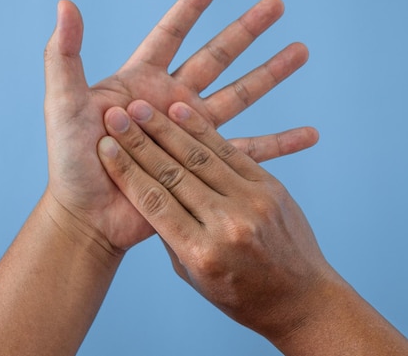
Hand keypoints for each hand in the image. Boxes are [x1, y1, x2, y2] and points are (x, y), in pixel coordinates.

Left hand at [44, 0, 317, 252]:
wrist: (88, 214)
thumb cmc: (70, 161)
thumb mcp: (63, 104)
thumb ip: (64, 56)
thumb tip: (66, 3)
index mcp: (141, 82)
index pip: (171, 34)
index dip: (193, 6)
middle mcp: (171, 102)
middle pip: (217, 57)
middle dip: (246, 30)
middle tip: (277, 5)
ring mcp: (190, 134)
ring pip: (240, 96)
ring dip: (271, 74)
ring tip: (301, 51)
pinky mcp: (204, 167)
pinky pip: (249, 151)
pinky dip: (280, 144)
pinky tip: (309, 134)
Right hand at [96, 100, 331, 339]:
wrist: (303, 300)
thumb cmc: (241, 294)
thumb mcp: (195, 276)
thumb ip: (172, 235)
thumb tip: (151, 193)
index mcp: (202, 253)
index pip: (154, 202)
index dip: (126, 170)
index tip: (105, 147)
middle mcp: (228, 224)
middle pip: (173, 173)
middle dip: (139, 142)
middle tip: (116, 116)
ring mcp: (253, 201)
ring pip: (200, 156)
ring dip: (166, 129)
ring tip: (141, 108)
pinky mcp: (271, 187)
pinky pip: (232, 151)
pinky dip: (203, 131)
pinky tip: (181, 112)